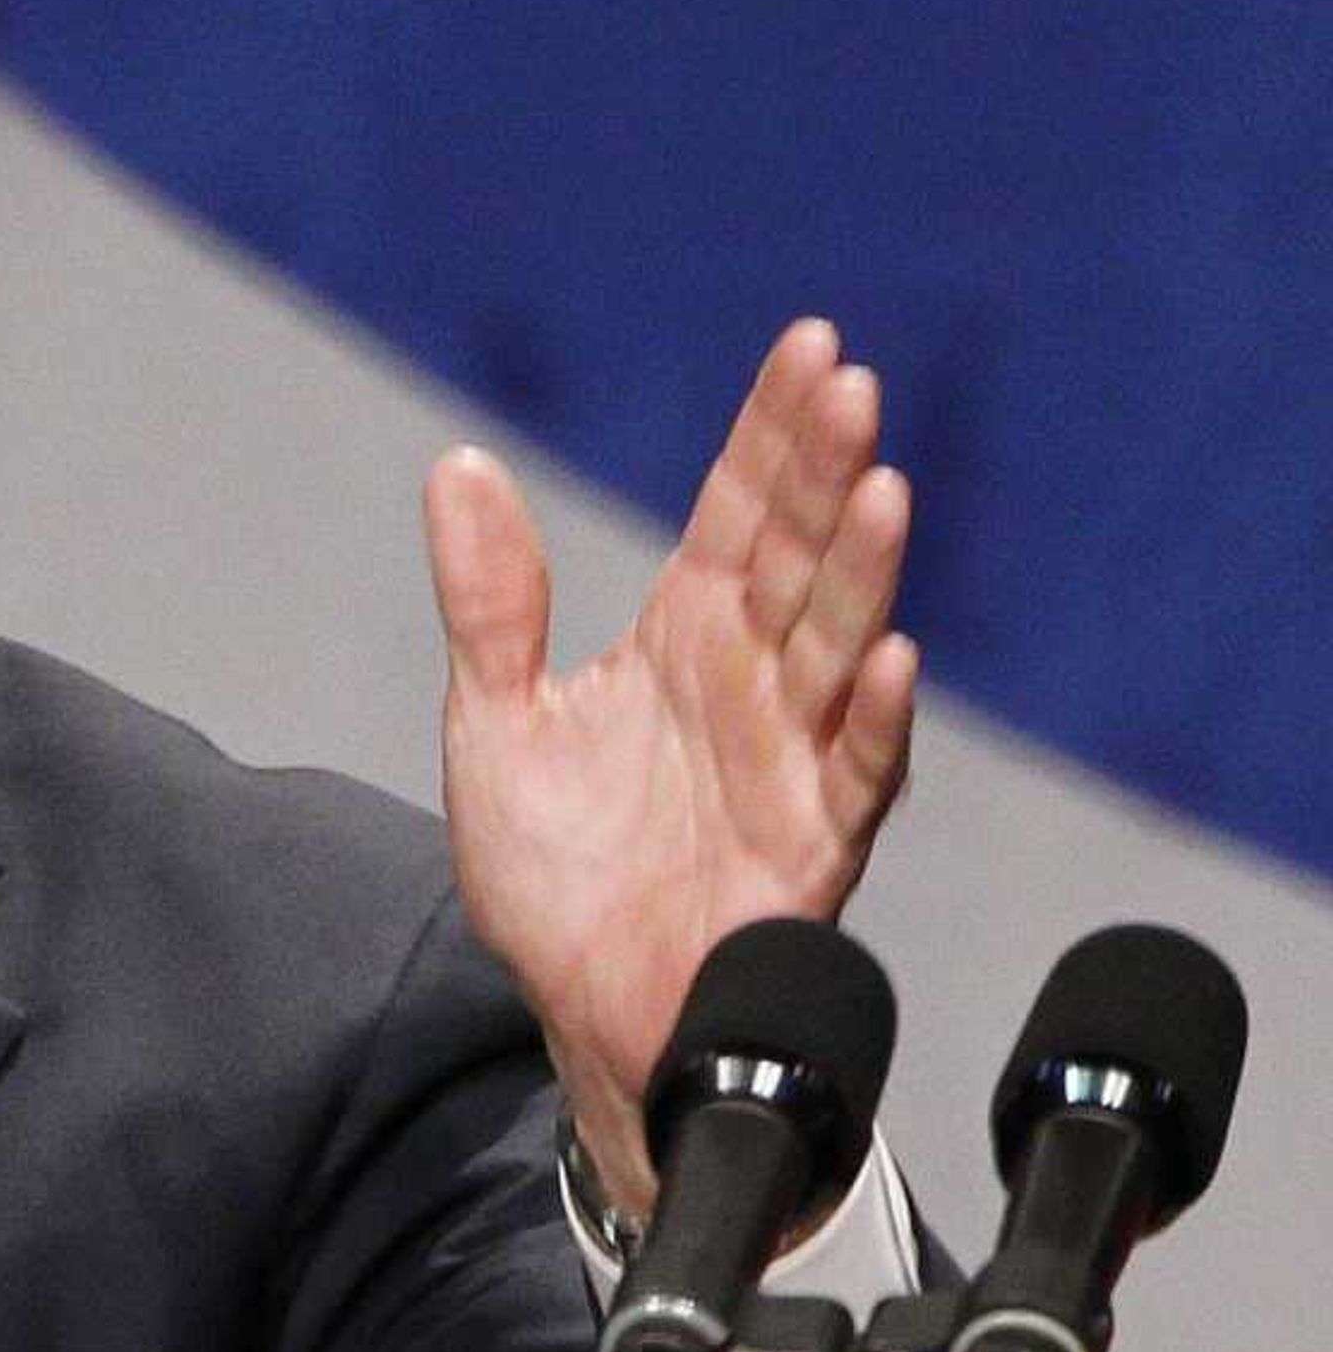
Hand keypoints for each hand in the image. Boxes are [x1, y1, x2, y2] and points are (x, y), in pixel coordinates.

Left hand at [424, 320, 912, 1207]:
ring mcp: (792, 759)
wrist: (584, 1008)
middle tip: (852, 384)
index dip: (771, 431)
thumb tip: (460, 465)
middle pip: (799, 557)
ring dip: (863, 572)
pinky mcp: (811, 845)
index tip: (810, 343)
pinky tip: (891, 661)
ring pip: (840, 646)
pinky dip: (875, 720)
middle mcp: (752, 684)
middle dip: (826, 472)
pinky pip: (855, 773)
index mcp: (685, 640)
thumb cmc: (557, 873)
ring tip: (880, 489)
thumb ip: (490, 602)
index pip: (738, 512)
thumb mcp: (495, 721)